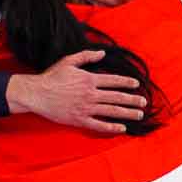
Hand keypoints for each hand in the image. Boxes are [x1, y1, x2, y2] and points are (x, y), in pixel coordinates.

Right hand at [7, 50, 146, 134]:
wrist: (37, 94)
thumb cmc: (52, 77)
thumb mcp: (69, 61)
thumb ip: (87, 57)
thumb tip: (102, 53)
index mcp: (89, 79)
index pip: (113, 81)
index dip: (127, 83)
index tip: (137, 85)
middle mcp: (91, 94)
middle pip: (117, 97)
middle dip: (133, 100)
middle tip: (144, 103)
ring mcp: (86, 108)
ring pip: (111, 111)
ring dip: (127, 113)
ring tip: (139, 115)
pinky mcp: (79, 120)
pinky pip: (99, 125)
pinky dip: (111, 127)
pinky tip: (122, 128)